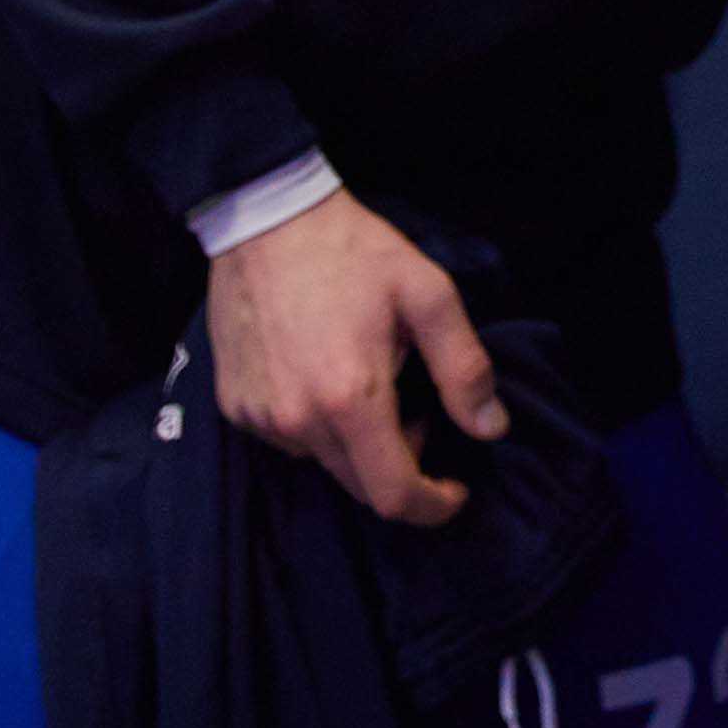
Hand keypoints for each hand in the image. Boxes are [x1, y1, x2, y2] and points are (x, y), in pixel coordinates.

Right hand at [205, 187, 507, 525]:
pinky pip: (289, 439)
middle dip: (401, 466)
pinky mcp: (235, 407)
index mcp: (351, 399)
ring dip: (360, 443)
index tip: (456, 490)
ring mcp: (259, 418)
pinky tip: (330, 375)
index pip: (393, 493)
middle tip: (421, 411)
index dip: (432, 505)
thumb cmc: (356, 252)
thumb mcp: (429, 295)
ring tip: (375, 381)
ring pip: (324, 463)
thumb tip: (492, 429)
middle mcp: (298, 422)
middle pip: (359, 486)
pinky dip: (320, 426)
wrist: (268, 221)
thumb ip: (464, 368)